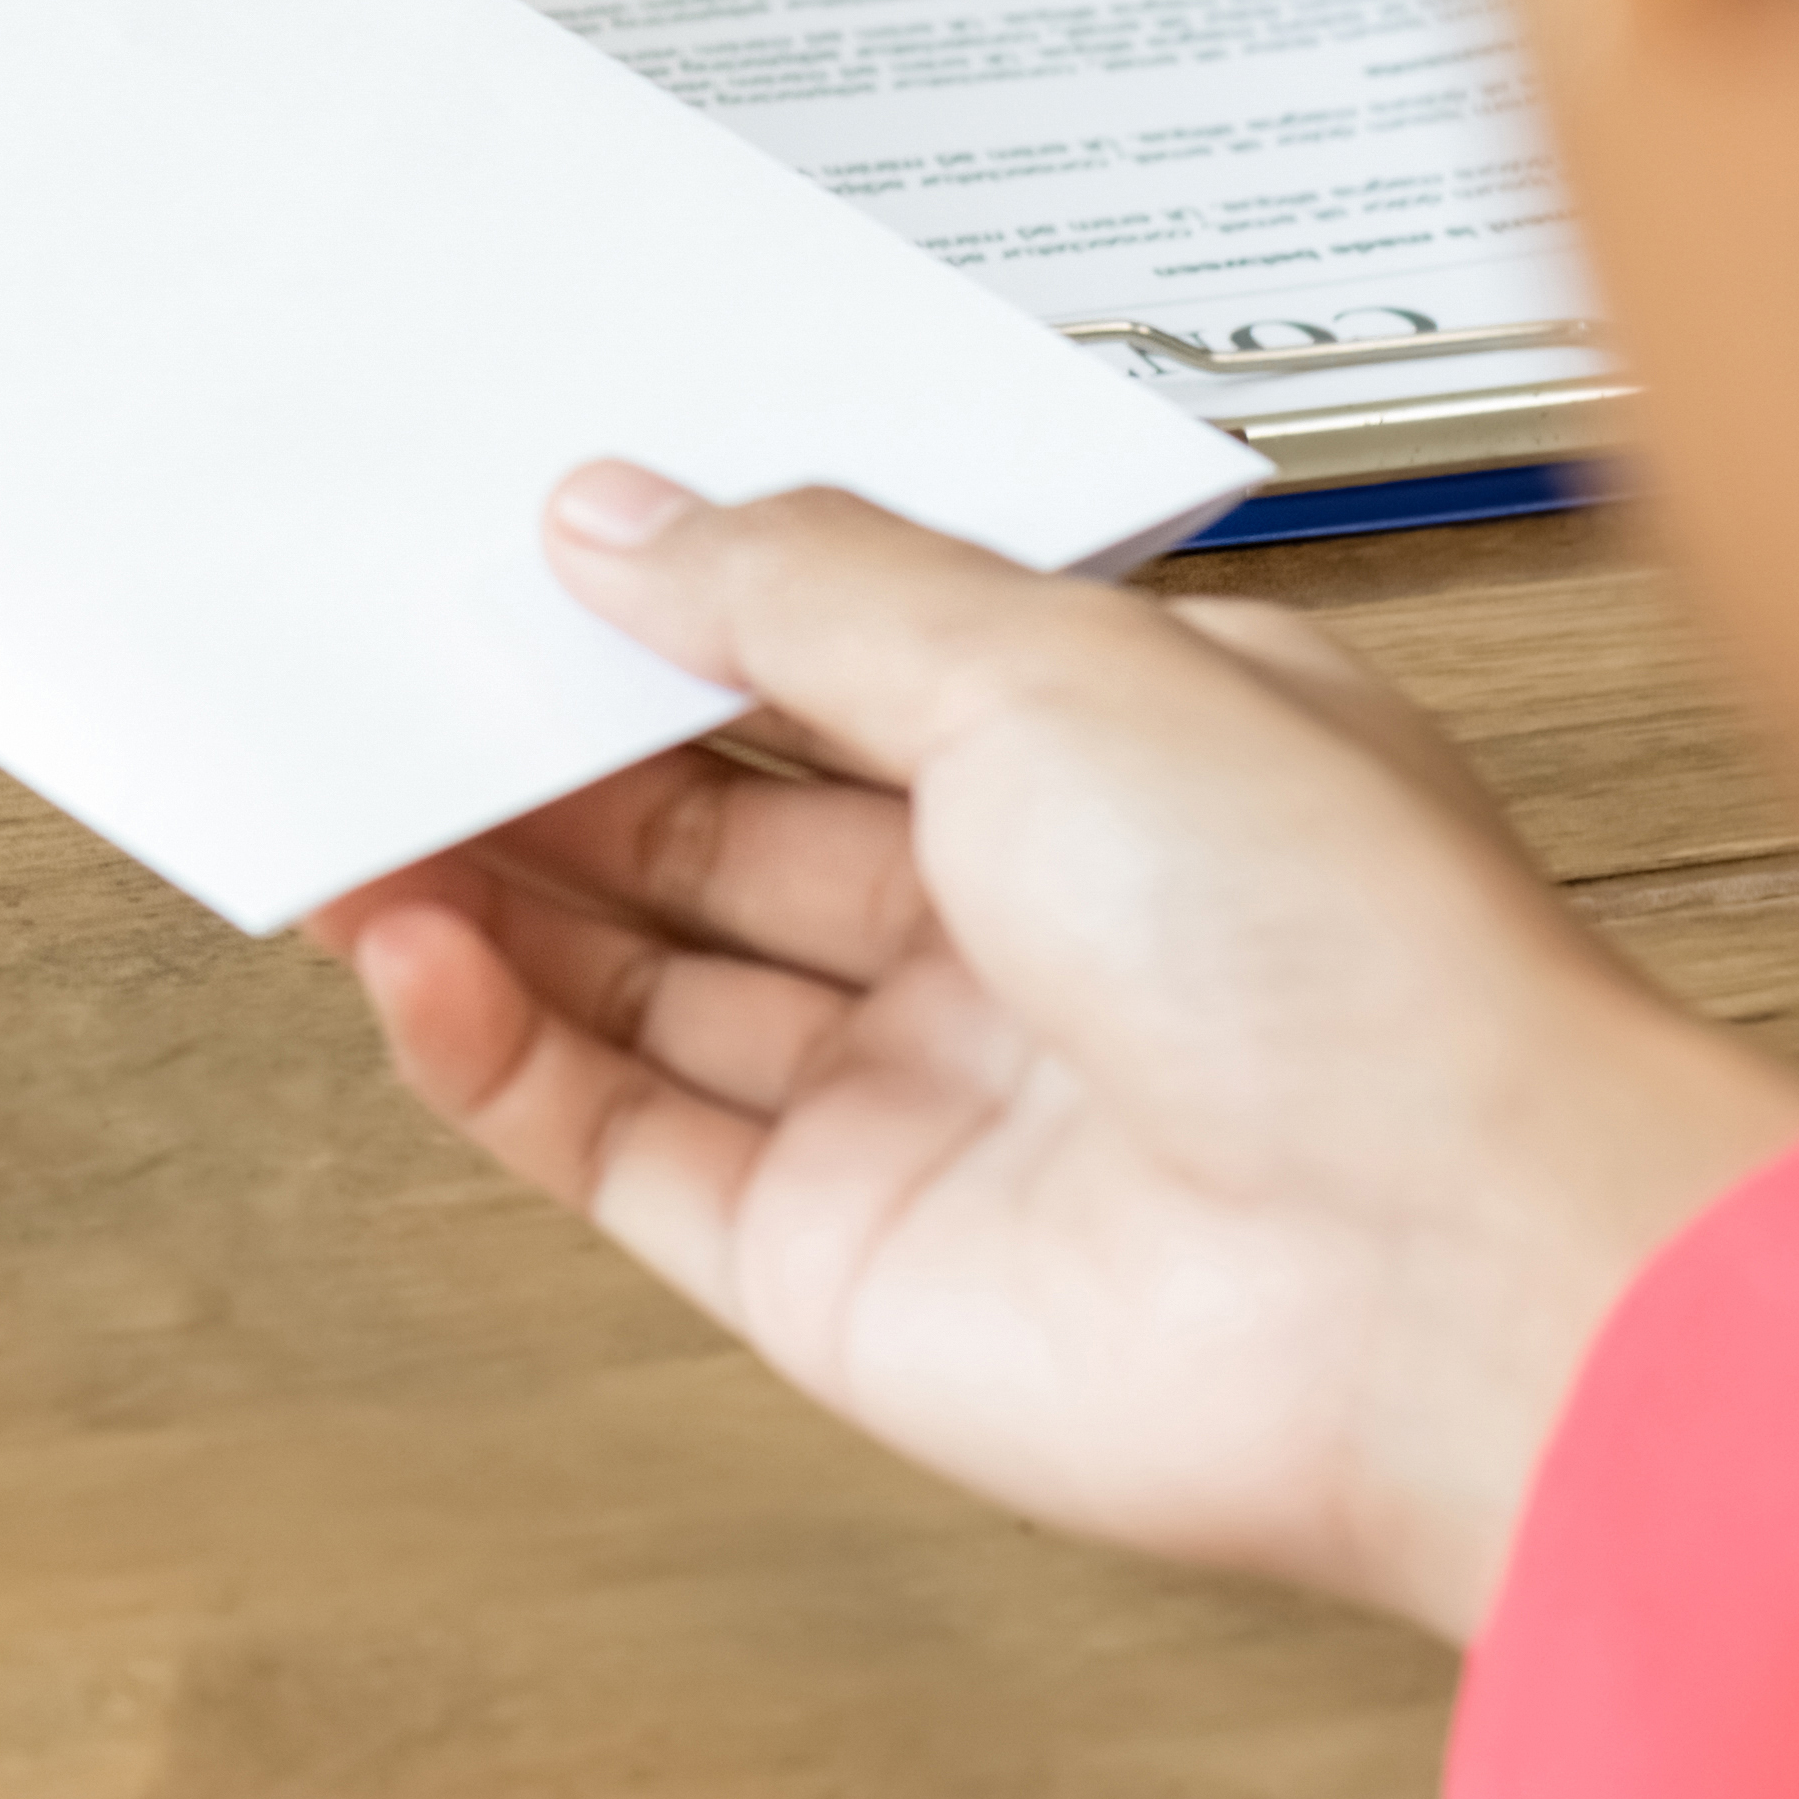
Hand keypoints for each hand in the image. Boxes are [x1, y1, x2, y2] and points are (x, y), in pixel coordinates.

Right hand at [313, 465, 1798, 1638]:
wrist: (1445, 1280)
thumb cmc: (1353, 963)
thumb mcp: (1056, 667)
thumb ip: (807, 588)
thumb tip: (622, 518)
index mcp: (1107, 756)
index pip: (837, 655)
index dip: (674, 607)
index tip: (522, 551)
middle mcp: (1013, 927)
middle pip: (712, 819)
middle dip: (549, 747)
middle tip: (391, 671)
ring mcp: (918, 1100)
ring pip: (643, 979)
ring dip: (492, 893)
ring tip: (353, 810)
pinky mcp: (833, 1261)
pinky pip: (615, 1142)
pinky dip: (494, 1053)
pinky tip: (417, 957)